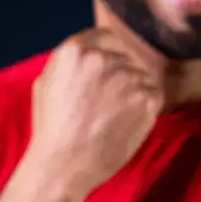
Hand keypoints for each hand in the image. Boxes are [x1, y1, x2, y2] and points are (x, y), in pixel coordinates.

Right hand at [24, 26, 164, 201]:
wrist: (64, 164)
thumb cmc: (51, 129)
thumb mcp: (46, 84)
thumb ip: (70, 64)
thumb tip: (89, 54)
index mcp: (74, 50)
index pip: (106, 37)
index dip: (110, 54)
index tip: (108, 72)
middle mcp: (102, 57)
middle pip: (126, 56)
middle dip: (122, 75)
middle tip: (112, 101)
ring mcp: (127, 76)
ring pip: (141, 75)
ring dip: (134, 91)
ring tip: (116, 116)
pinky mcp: (147, 97)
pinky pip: (154, 93)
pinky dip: (145, 107)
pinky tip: (127, 122)